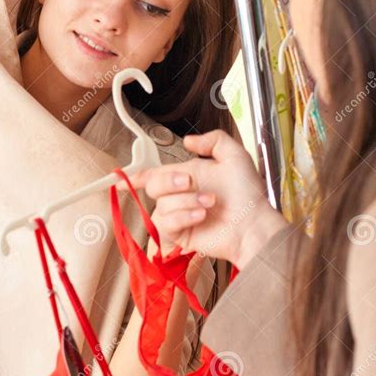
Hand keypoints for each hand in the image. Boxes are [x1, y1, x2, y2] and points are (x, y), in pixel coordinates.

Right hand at [119, 130, 286, 267]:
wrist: (254, 224)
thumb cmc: (249, 194)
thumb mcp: (235, 156)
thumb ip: (213, 140)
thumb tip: (187, 140)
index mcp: (188, 176)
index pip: (155, 174)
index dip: (137, 176)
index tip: (121, 179)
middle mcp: (180, 196)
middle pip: (154, 185)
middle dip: (170, 181)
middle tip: (190, 181)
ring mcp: (179, 216)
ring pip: (162, 204)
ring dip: (186, 201)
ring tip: (209, 204)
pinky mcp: (180, 235)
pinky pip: (166, 223)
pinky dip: (183, 216)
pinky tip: (201, 216)